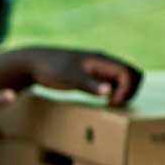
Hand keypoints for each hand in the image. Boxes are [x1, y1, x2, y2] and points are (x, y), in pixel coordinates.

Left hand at [17, 47, 141, 105]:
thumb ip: (89, 84)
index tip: (112, 102)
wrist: (33, 62)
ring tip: (111, 104)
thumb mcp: (69, 78)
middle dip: (131, 89)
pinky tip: (104, 101)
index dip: (127, 89)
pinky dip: (115, 91)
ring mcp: (97, 67)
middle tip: (115, 104)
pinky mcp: (91, 74)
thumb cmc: (50, 68)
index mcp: (100, 59)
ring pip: (124, 77)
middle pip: (132, 72)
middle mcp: (102, 61)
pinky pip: (112, 81)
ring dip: (124, 90)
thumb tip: (109, 92)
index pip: (127, 72)